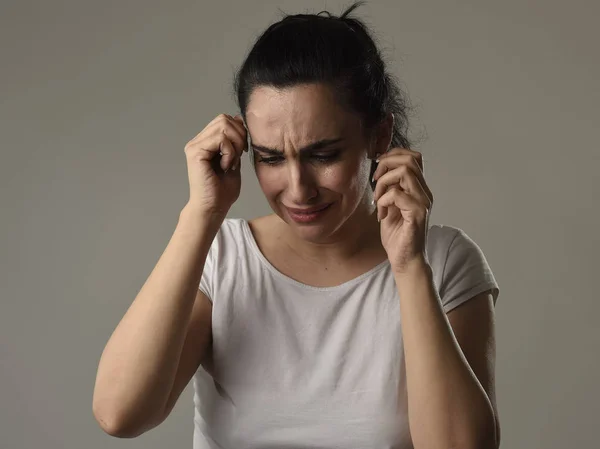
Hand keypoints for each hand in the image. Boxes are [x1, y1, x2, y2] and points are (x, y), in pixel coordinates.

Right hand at [183, 113, 247, 216]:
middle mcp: (197, 142)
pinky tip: (225, 166)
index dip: (239, 131)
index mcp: (205, 142)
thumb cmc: (222, 191)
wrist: (213, 208)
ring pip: (223, 126)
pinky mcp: (196, 152)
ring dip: (235, 145)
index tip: (242, 151)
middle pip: (224, 119)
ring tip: (231, 162)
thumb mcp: (234, 160)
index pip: (224, 120)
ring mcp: (195, 146)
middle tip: (240, 155)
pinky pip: (221, 139)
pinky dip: (230, 152)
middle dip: (239, 135)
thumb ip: (235, 142)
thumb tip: (239, 120)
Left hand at [372, 148, 433, 273]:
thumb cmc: (397, 236)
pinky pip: (397, 194)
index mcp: (419, 190)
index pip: (413, 157)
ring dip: (384, 182)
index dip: (393, 155)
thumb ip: (390, 189)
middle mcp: (424, 193)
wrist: (405, 260)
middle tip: (375, 180)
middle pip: (410, 159)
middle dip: (387, 164)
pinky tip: (381, 215)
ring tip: (378, 199)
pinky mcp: (418, 214)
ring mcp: (423, 203)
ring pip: (405, 172)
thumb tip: (382, 171)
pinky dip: (383, 201)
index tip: (378, 168)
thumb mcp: (390, 206)